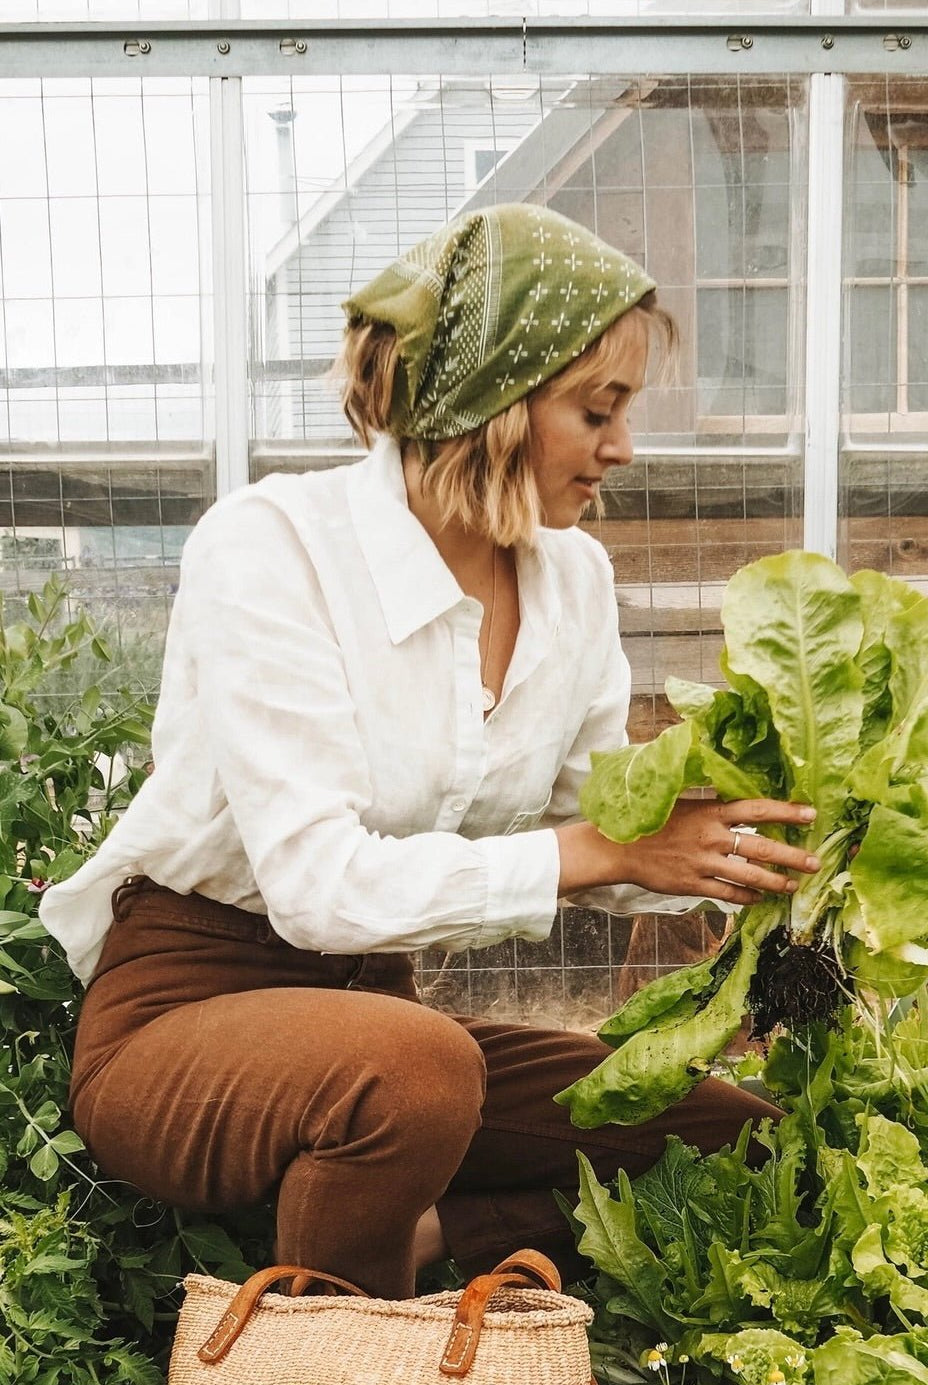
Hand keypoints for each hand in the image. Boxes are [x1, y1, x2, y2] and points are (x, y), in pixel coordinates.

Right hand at [556, 799, 819, 904]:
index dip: (786, 812)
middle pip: (762, 847)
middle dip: (792, 856)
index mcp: (710, 812)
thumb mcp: (682, 803)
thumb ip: (712, 806)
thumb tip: (741, 804)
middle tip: (815, 863)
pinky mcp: (693, 884)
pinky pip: (728, 893)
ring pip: (750, 876)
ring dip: (775, 882)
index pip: (757, 809)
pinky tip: (758, 898)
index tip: (811, 815)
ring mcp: (703, 863)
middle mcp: (711, 837)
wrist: (618, 847)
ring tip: (793, 886)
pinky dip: (746, 897)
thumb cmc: (651, 821)